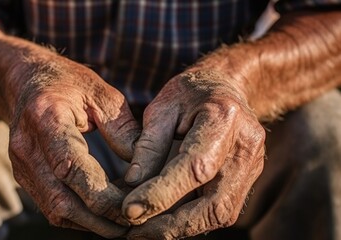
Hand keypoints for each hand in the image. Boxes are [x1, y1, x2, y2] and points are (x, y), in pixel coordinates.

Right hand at [7, 54, 140, 237]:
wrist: (27, 81)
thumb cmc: (68, 83)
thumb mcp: (102, 94)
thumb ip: (123, 130)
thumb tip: (142, 172)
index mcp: (46, 118)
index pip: (72, 169)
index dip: (104, 196)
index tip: (135, 204)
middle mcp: (27, 147)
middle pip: (62, 200)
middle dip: (102, 219)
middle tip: (135, 222)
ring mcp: (21, 165)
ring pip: (56, 211)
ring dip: (92, 223)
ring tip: (123, 223)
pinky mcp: (23, 176)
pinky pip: (52, 207)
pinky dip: (80, 216)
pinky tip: (103, 213)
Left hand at [122, 70, 264, 238]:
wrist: (225, 87)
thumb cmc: (190, 93)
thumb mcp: (162, 107)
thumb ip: (149, 145)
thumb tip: (132, 186)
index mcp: (224, 117)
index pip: (194, 167)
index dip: (161, 193)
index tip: (129, 209)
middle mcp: (246, 146)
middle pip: (215, 203)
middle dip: (172, 225)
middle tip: (135, 231)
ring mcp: (253, 165)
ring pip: (221, 213)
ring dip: (181, 228)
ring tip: (145, 229)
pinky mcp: (248, 178)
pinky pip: (221, 209)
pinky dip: (192, 220)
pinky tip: (165, 219)